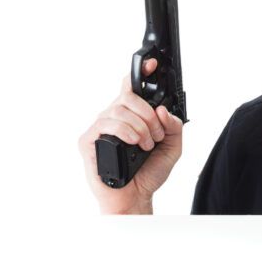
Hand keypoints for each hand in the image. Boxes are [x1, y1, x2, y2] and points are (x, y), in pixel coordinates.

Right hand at [78, 58, 183, 213]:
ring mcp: (100, 128)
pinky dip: (126, 132)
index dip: (141, 72)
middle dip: (148, 114)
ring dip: (140, 127)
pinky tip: (134, 144)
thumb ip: (174, 126)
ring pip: (119, 109)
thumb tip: (163, 111)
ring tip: (147, 145)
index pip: (132, 87)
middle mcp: (114, 117)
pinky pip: (106, 124)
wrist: (135, 197)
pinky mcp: (88, 140)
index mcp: (131, 115)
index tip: (152, 64)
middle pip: (128, 96)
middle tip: (157, 133)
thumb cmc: (149, 172)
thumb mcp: (172, 146)